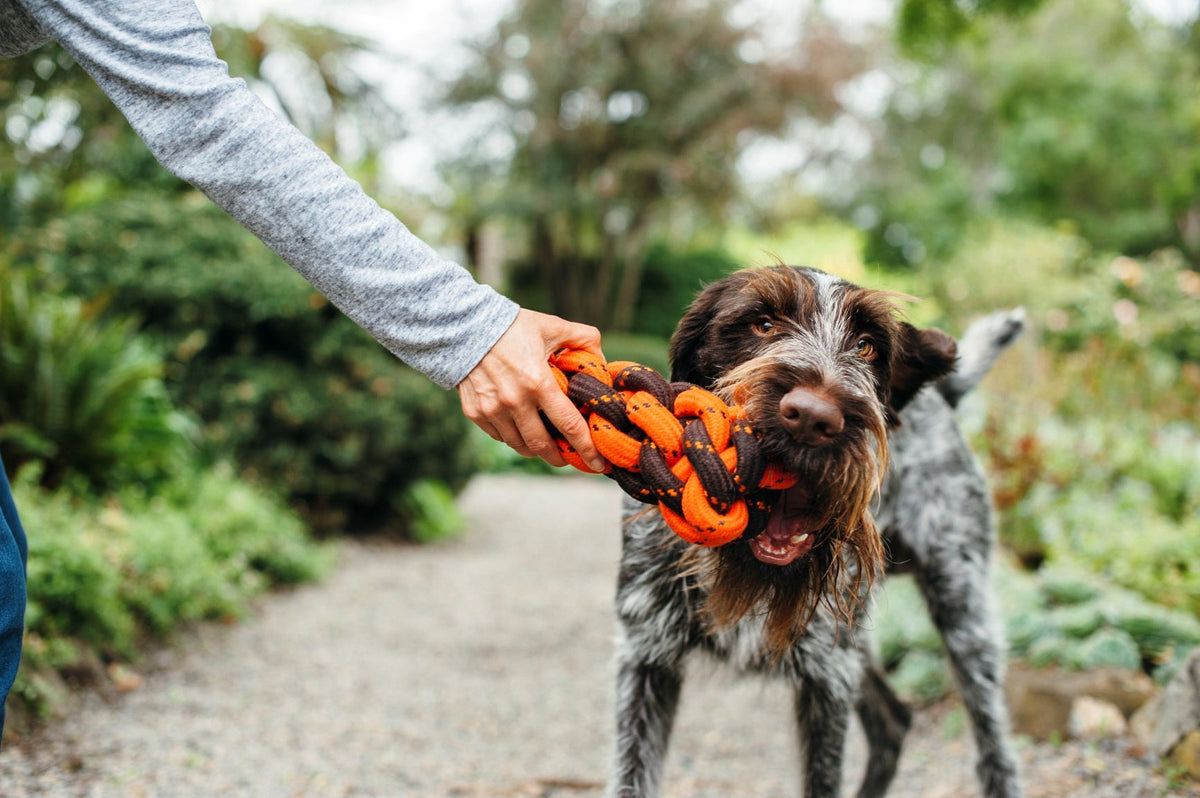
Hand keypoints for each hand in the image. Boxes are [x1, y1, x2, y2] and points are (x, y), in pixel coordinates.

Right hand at [457, 309, 606, 470]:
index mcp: (538, 382)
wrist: (465, 326)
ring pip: (519, 445)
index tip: (597, 464)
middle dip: (559, 458)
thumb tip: (602, 360)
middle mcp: (514, 401)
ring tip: (546, 446)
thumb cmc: (512, 326)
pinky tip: (521, 430)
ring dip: (536, 450)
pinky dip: (513, 438)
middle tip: (569, 459)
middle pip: (542, 445)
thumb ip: (583, 338)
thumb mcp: (552, 326)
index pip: (568, 425)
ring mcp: (492, 410)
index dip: (586, 448)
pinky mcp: (475, 413)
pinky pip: (499, 436)